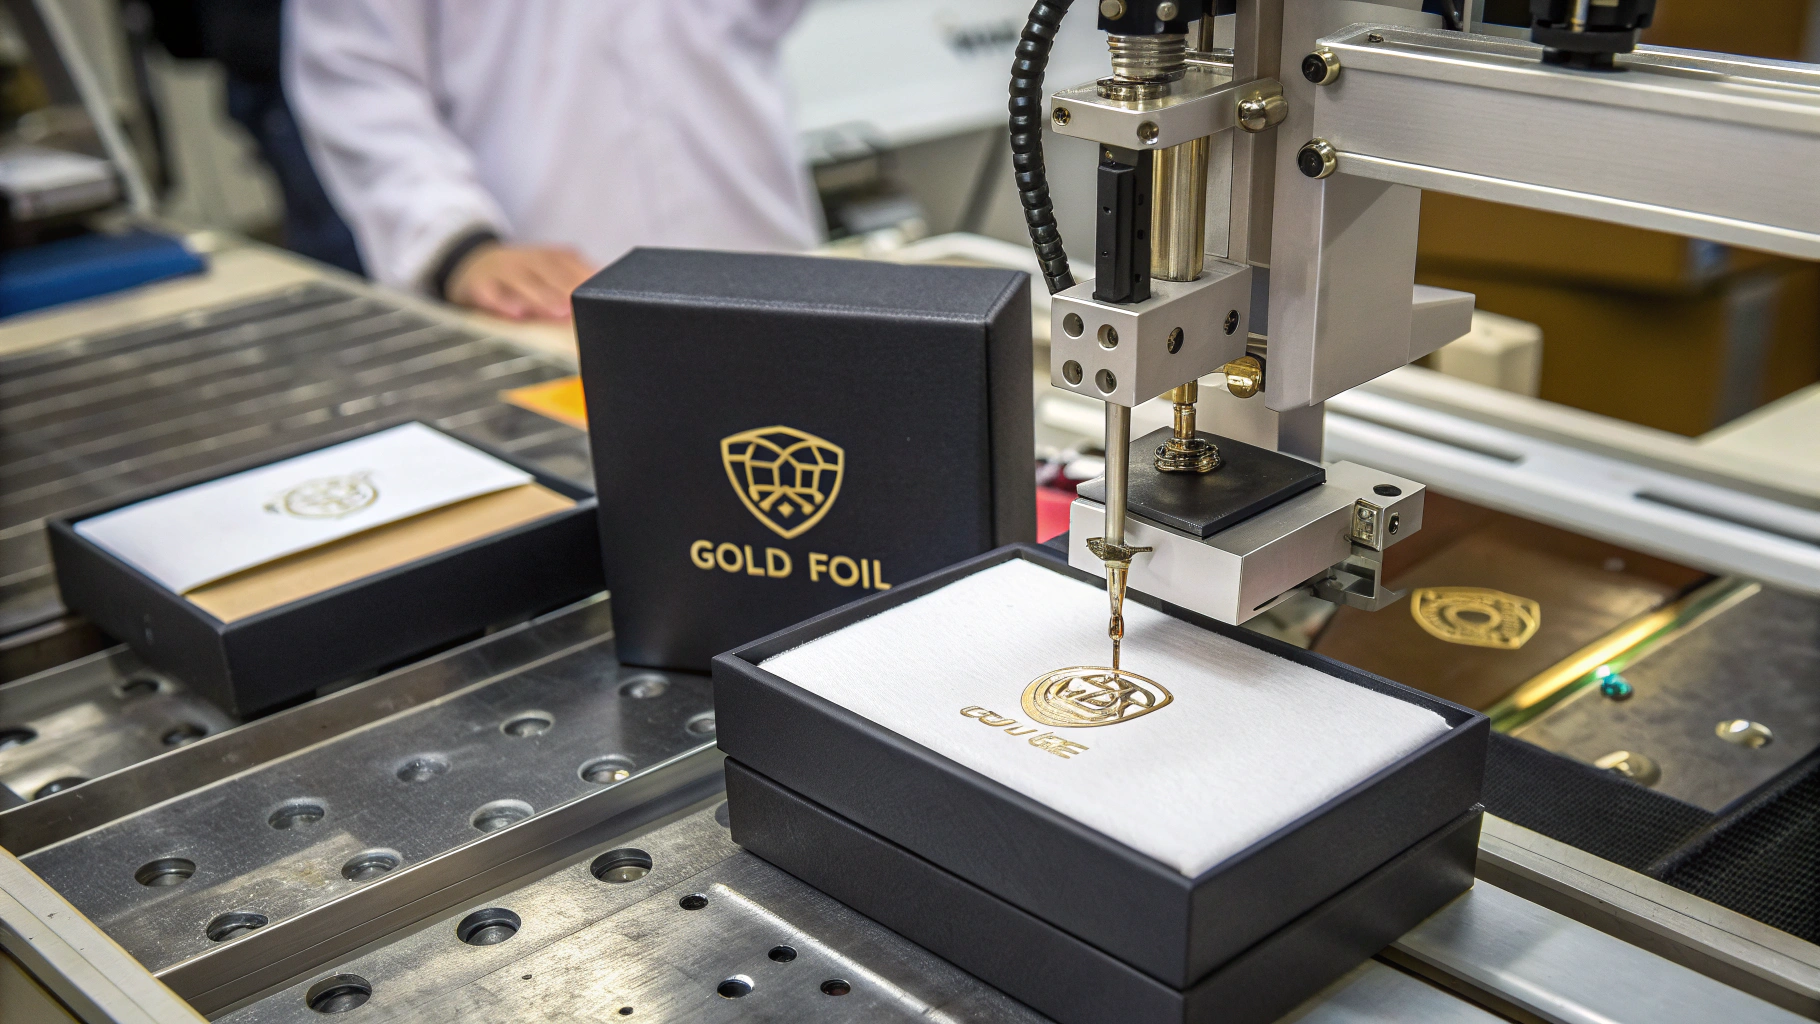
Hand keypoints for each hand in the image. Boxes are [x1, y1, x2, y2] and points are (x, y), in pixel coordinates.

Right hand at [445, 243, 594, 320]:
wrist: (471, 264)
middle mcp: (524, 259)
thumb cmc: (522, 275)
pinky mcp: (477, 285)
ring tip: (557, 311)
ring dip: (539, 296)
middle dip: (565, 287)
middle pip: (546, 270)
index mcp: (546, 256)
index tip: (598, 292)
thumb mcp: (547, 270)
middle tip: (580, 305)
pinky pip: (488, 293)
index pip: (568, 261)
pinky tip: (515, 314)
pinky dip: (500, 302)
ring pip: (520, 281)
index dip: (583, 275)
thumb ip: (574, 279)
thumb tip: (609, 295)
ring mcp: (500, 270)